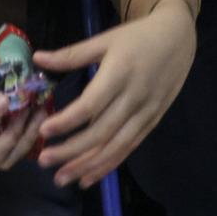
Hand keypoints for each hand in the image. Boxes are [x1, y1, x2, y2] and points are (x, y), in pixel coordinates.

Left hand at [33, 0, 196, 187]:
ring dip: (87, 165)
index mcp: (119, 73)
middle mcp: (134, 97)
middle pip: (100, 132)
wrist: (179, 38)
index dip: (67, 121)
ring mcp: (145, 113)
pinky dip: (108, 165)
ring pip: (114, 146)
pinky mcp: (152, 122)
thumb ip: (71, 54)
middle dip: (71, 150)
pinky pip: (128, 148)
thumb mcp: (105, 40)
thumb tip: (37, 59)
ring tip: (61, 178)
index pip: (91, 104)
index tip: (43, 131)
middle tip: (43, 161)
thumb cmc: (137, 37)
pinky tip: (87, 177)